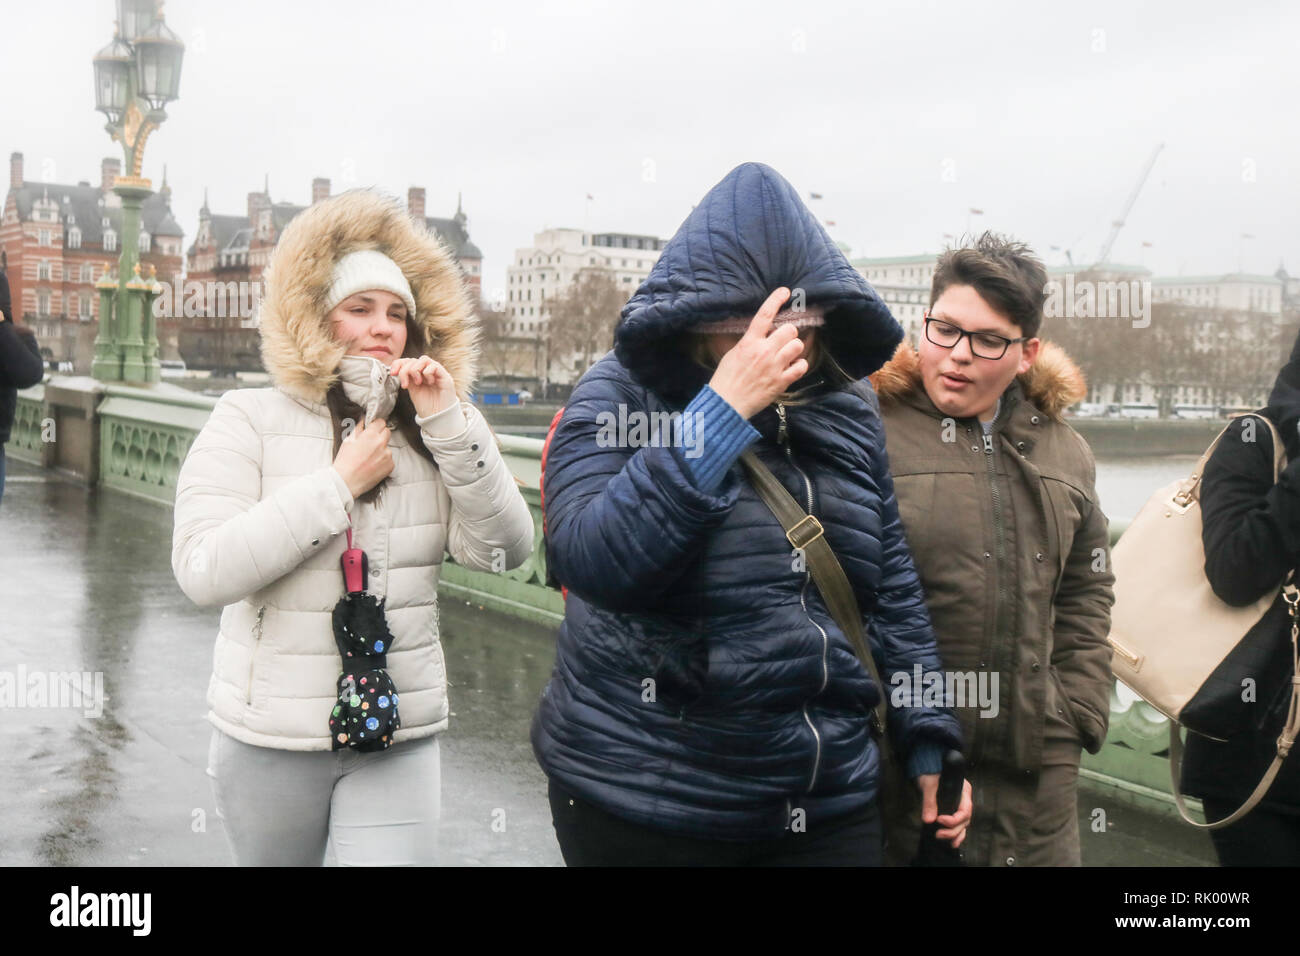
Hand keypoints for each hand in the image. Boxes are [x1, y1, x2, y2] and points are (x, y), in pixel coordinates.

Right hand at [332, 418, 393, 498]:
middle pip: (387, 432)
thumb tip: (363, 421)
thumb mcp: (348, 441)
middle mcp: (381, 443)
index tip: (374, 428)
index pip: (381, 422)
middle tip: (371, 443)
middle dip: (380, 435)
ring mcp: (387, 455)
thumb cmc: (345, 462)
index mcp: (370, 435)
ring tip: (369, 458)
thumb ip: (358, 429)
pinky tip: (373, 465)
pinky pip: (389, 459)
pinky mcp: (390, 465)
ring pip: (388, 447)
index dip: (376, 425)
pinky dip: (383, 461)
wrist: (346, 481)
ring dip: (382, 449)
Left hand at [390, 355, 455, 417]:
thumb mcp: (412, 390)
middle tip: (405, 385)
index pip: (408, 361)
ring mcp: (437, 373)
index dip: (398, 364)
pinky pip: (434, 365)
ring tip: (418, 383)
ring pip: (423, 359)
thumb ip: (407, 378)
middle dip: (405, 370)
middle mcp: (427, 372)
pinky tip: (429, 382)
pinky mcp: (445, 376)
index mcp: (418, 375)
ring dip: (416, 370)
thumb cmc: (427, 406)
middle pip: (413, 360)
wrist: (438, 417)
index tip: (393, 373)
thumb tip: (397, 369)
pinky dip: (427, 372)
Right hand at [707, 287, 806, 418]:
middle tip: (783, 340)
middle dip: (788, 333)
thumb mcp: (731, 354)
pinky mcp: (781, 382)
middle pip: (789, 329)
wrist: (727, 403)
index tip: (785, 291)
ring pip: (797, 345)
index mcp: (749, 342)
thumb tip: (757, 332)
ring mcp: (774, 367)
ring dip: (794, 348)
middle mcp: (763, 351)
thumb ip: (747, 342)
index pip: (765, 314)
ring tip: (787, 354)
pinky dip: (799, 366)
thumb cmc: (725, 379)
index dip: (776, 299)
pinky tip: (791, 368)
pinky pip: (801, 366)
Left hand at [916, 775, 972, 847]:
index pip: (965, 810)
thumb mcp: (929, 785)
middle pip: (964, 820)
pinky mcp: (954, 811)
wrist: (926, 770)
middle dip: (953, 830)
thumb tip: (928, 821)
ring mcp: (960, 806)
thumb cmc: (930, 774)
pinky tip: (952, 843)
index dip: (953, 819)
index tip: (939, 820)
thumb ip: (929, 802)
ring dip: (955, 835)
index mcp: (964, 791)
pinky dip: (956, 835)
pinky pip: (959, 826)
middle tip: (938, 834)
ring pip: (963, 825)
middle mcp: (965, 800)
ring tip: (946, 842)